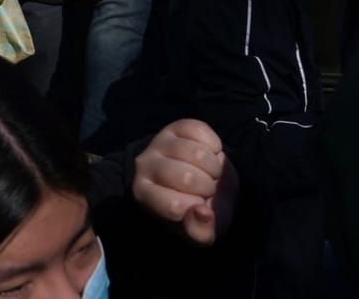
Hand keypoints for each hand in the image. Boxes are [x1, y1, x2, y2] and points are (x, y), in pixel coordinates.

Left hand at [133, 119, 237, 245]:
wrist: (200, 180)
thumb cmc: (197, 210)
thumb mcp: (201, 231)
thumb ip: (201, 231)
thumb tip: (202, 212)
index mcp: (145, 194)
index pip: (173, 205)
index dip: (196, 208)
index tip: (199, 207)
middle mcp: (144, 165)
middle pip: (186, 176)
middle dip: (208, 186)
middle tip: (208, 189)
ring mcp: (159, 142)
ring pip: (196, 153)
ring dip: (214, 166)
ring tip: (210, 173)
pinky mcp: (176, 127)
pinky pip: (201, 131)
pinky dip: (214, 145)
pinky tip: (211, 154)